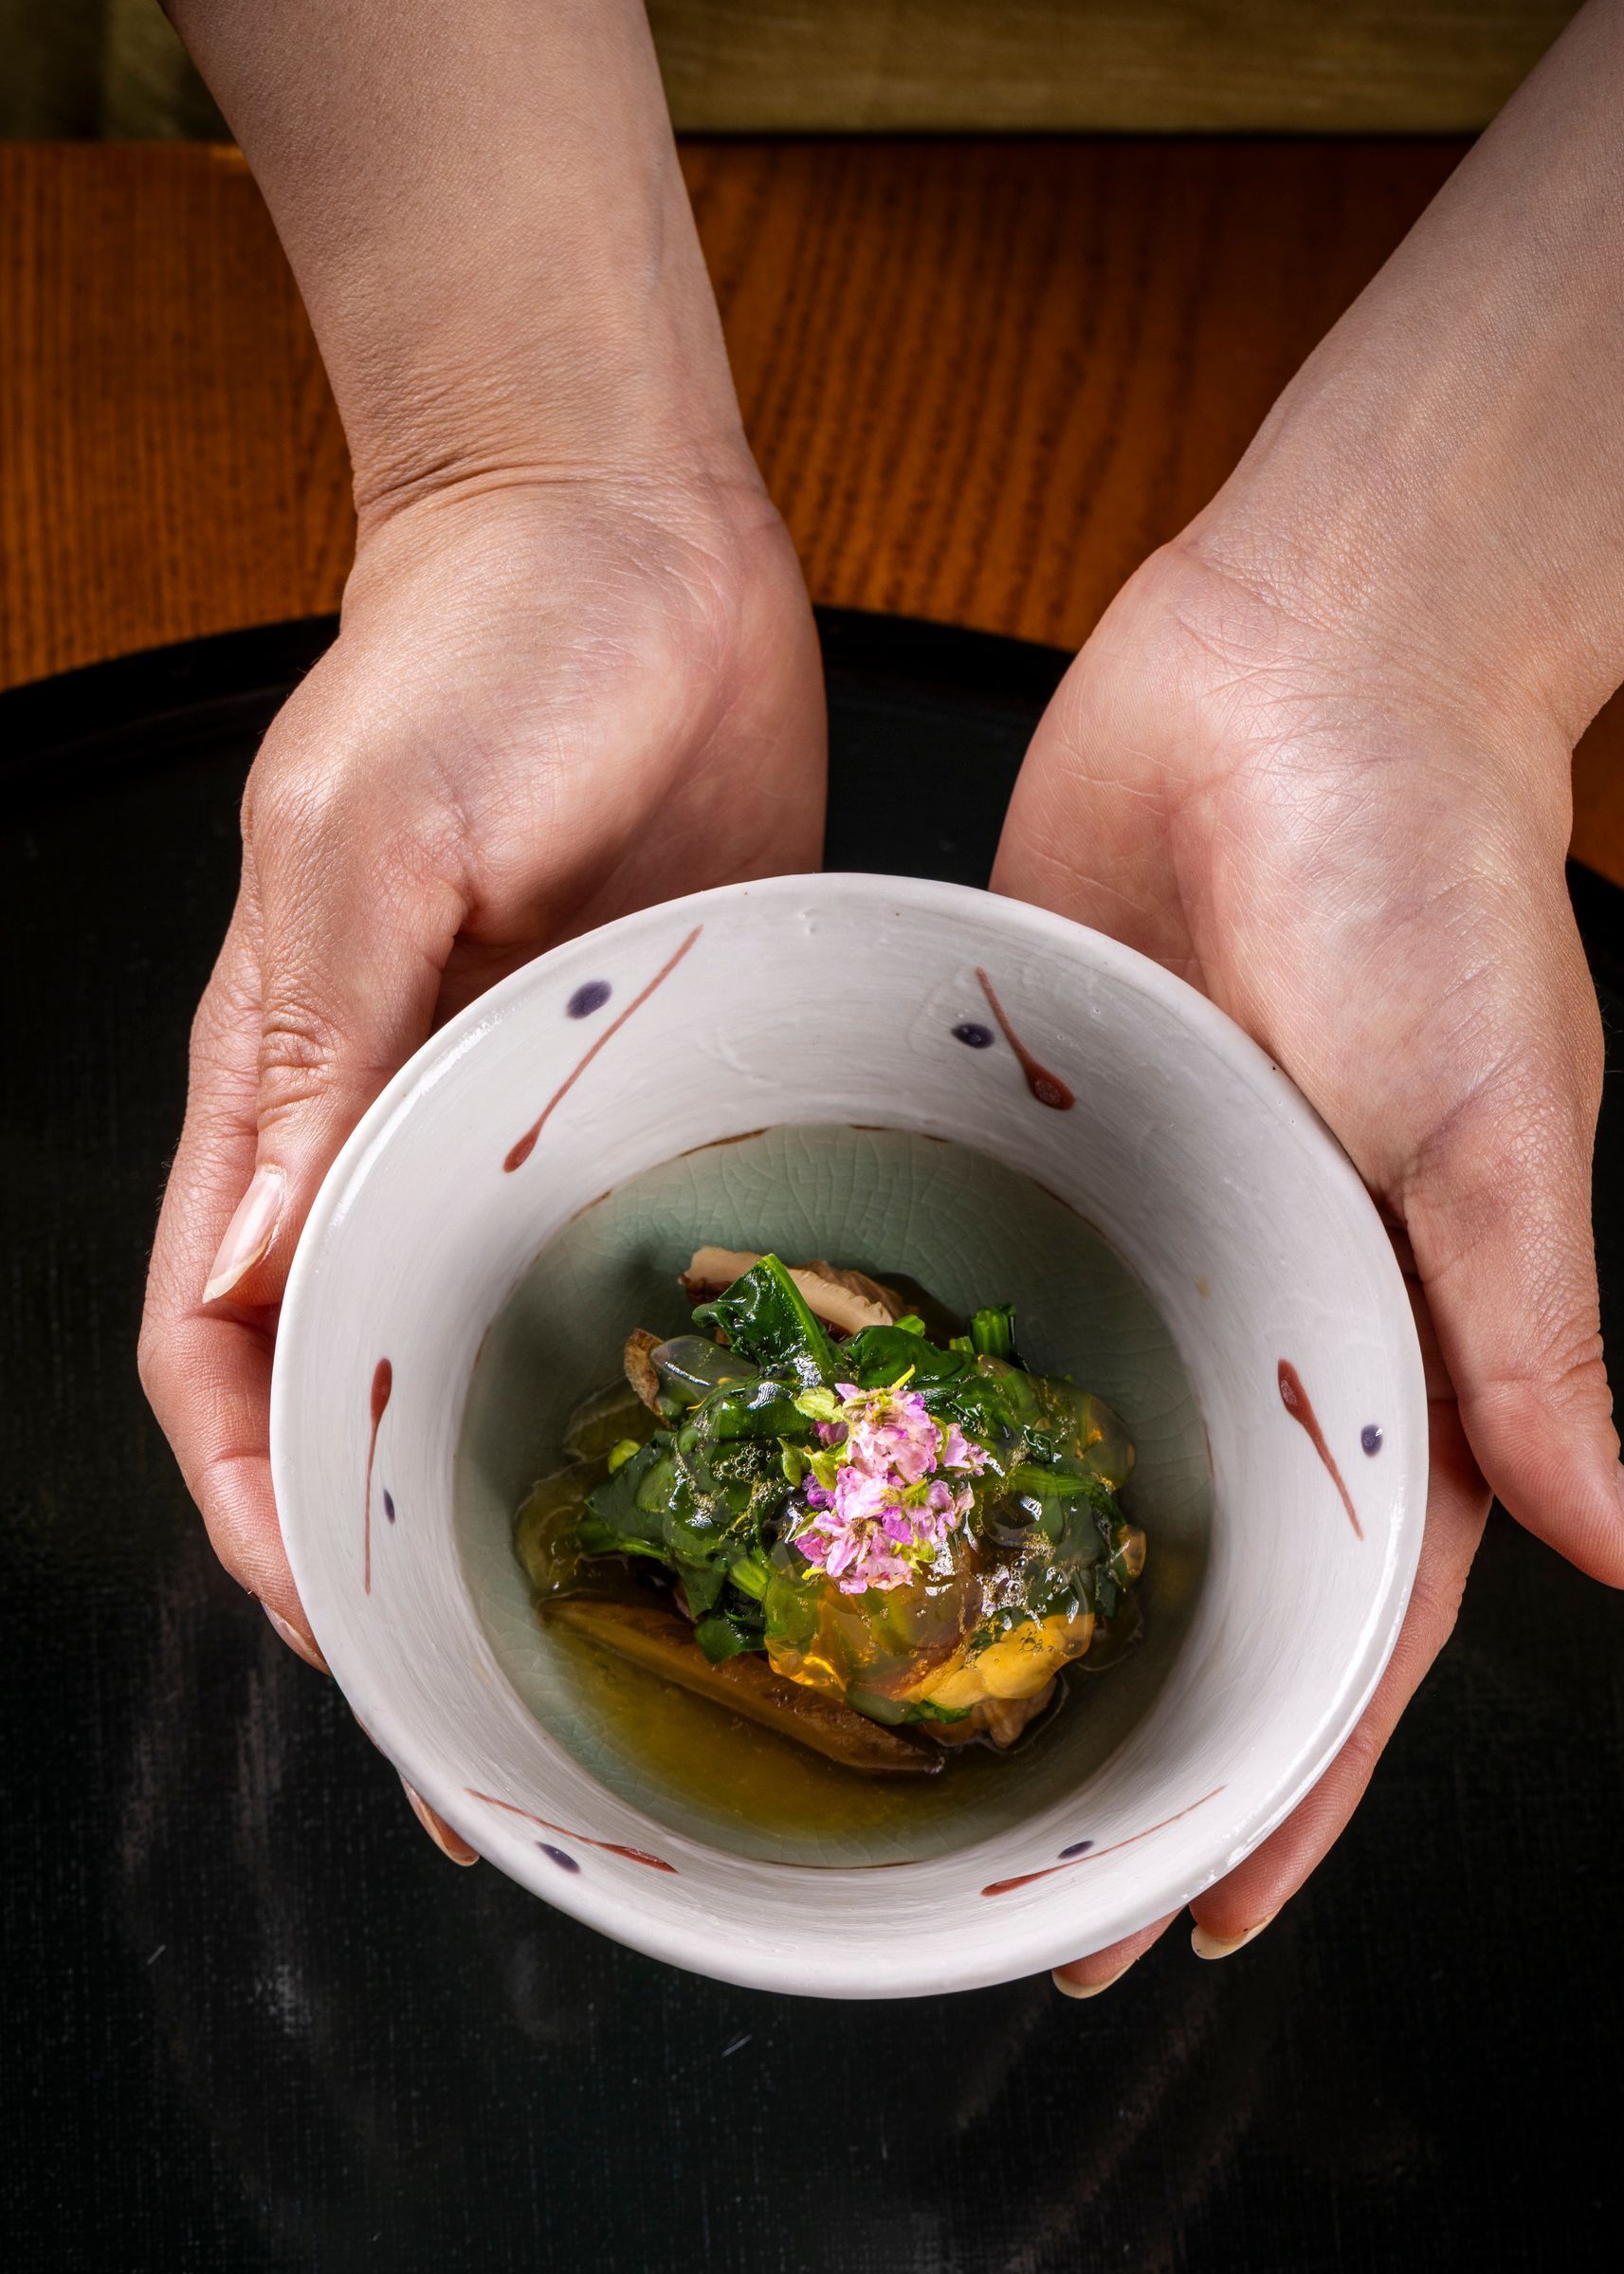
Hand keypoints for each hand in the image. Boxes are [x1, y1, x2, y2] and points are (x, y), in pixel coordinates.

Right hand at [139, 459, 823, 1662]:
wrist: (628, 527)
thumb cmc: (474, 654)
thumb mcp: (369, 840)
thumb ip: (317, 1051)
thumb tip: (249, 1261)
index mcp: (287, 1100)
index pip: (224, 1359)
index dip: (259, 1509)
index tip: (336, 1633)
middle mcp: (396, 1144)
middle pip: (364, 1398)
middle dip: (399, 1565)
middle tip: (488, 1726)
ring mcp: (529, 1133)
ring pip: (500, 1362)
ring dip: (530, 1504)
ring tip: (610, 1654)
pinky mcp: (655, 1099)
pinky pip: (640, 1274)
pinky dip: (657, 1388)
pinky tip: (729, 1475)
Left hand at [999, 540, 1606, 1988]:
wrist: (1303, 655)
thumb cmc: (1432, 872)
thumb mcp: (1491, 1131)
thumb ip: (1531, 1352)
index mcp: (1401, 1345)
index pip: (1351, 1626)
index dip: (1284, 1783)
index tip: (1197, 1911)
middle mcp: (1273, 1320)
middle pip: (1204, 1586)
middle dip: (1130, 1744)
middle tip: (1024, 1890)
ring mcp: (1153, 1246)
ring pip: (1088, 1479)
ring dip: (1021, 1617)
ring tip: (916, 1751)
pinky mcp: (1048, 1154)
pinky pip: (990, 1320)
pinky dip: (941, 1427)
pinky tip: (849, 1511)